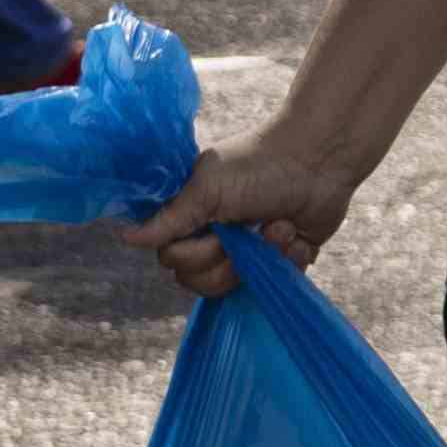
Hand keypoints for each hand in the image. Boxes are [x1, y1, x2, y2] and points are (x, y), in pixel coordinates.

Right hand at [121, 128, 364, 299]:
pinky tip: (297, 233)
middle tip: (249, 228)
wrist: (320, 160)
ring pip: (239, 286)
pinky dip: (290, 259)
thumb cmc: (259, 165)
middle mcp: (218, 237)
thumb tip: (126, 239)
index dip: (195, 254)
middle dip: (229, 260)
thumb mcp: (208, 188)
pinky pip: (277, 283)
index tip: (218, 229)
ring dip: (263, 257)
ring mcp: (251, 251)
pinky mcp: (283, 260)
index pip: (174, 260)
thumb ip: (170, 219)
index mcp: (195, 217)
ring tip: (280, 227)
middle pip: (201, 281)